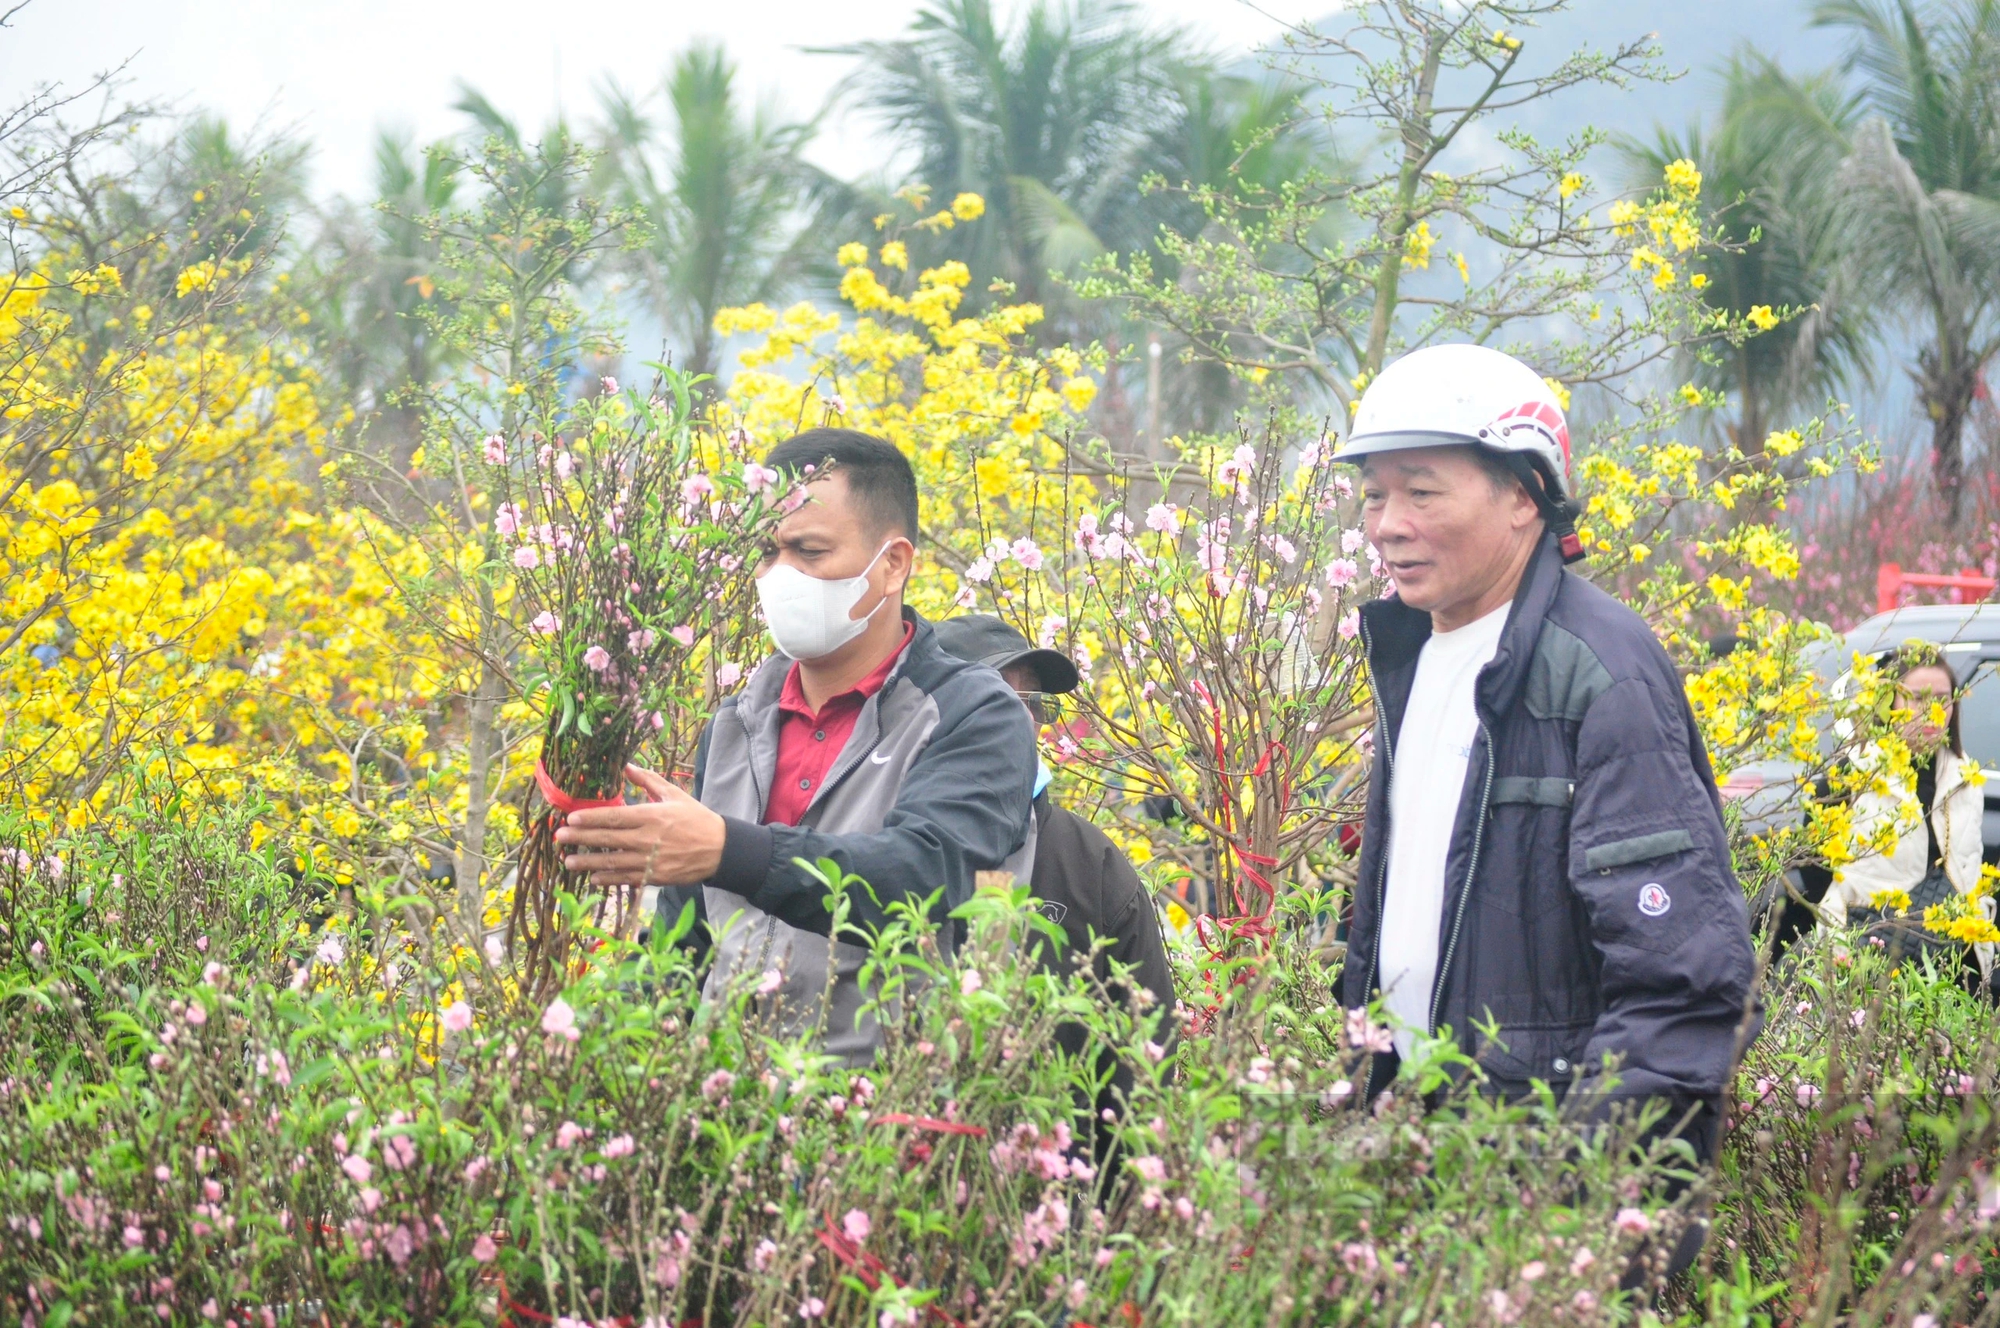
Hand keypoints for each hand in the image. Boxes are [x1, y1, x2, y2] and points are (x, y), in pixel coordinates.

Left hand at [554, 764, 725, 887]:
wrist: (720, 849)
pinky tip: (593, 878)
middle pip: (607, 838)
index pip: (614, 816)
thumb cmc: (696, 818)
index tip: (570, 817)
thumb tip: (627, 766)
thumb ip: (648, 780)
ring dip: (588, 862)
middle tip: (559, 837)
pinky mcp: (654, 876)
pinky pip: (626, 878)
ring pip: (612, 861)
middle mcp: (647, 838)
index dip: (590, 818)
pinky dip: (608, 878)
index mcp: (651, 816)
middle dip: (580, 838)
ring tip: (568, 861)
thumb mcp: (674, 794)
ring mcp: (650, 860)